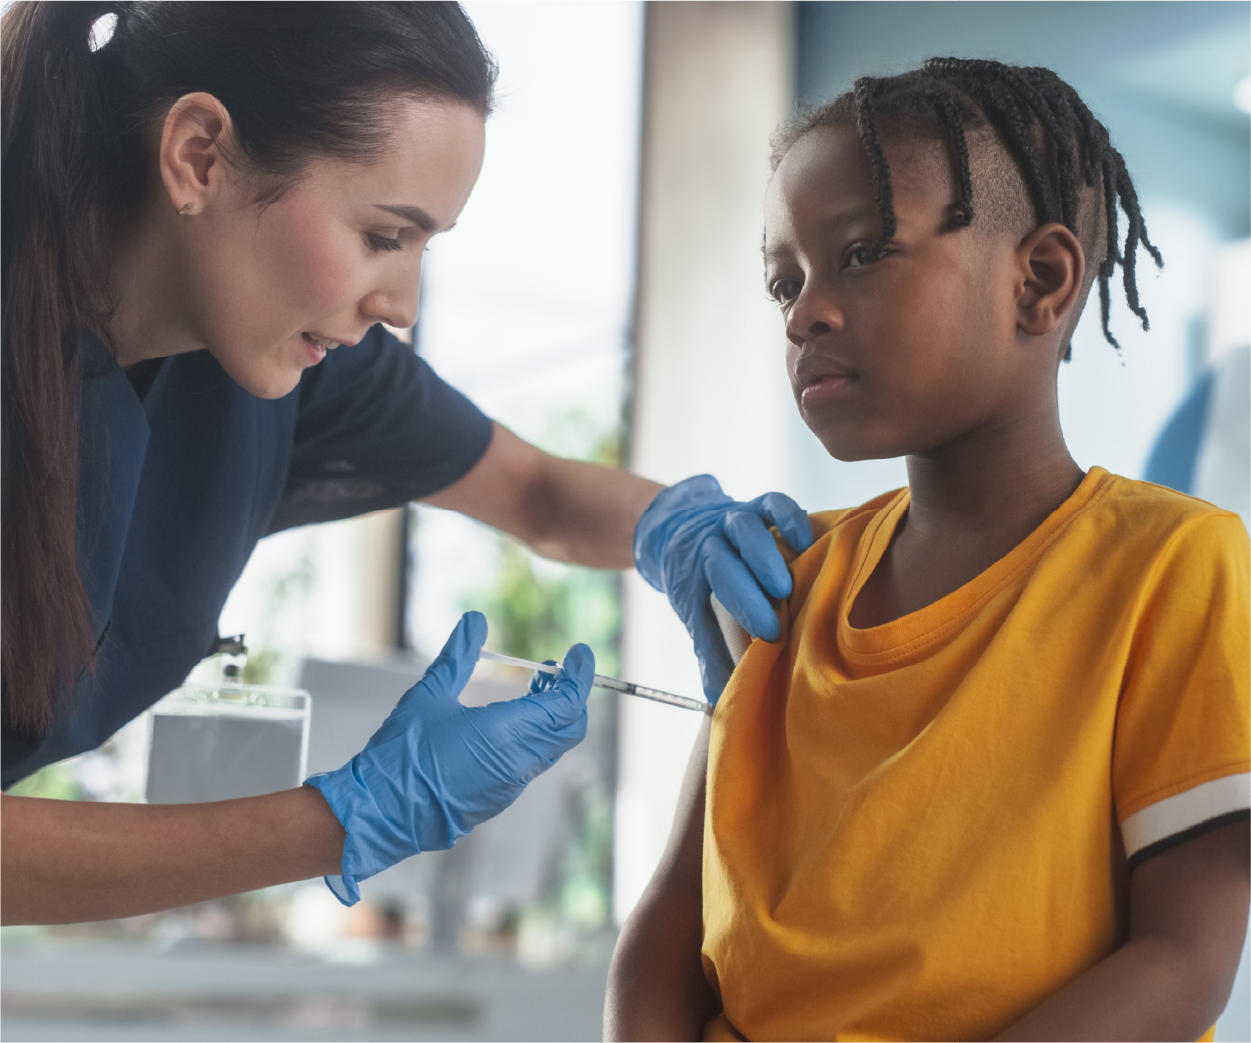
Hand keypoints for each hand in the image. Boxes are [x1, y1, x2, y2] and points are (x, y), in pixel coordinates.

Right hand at [305, 612, 593, 904]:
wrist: (381, 812)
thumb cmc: (402, 754)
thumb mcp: (430, 694)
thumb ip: (459, 655)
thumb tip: (475, 621)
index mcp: (508, 733)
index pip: (567, 704)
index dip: (580, 676)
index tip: (580, 653)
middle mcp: (519, 762)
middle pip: (570, 727)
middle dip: (573, 696)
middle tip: (559, 669)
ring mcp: (511, 784)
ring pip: (553, 746)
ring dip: (554, 715)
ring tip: (536, 685)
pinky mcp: (498, 797)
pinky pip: (533, 762)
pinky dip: (537, 735)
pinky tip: (513, 718)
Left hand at [634, 476, 812, 703]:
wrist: (685, 526)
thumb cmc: (699, 581)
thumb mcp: (696, 613)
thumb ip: (709, 650)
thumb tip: (720, 700)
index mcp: (696, 573)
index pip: (713, 595)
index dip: (738, 619)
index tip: (767, 639)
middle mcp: (713, 543)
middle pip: (727, 563)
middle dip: (749, 594)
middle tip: (774, 623)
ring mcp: (734, 521)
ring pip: (746, 529)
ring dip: (764, 557)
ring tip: (785, 586)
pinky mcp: (758, 505)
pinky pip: (772, 502)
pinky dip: (788, 516)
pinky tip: (805, 538)